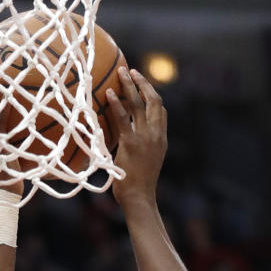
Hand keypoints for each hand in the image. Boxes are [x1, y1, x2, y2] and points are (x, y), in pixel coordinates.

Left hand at [106, 67, 166, 208]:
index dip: (152, 95)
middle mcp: (156, 134)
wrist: (139, 199)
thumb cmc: (138, 186)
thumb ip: (141, 148)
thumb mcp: (145, 163)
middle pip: (154, 100)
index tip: (141, 84)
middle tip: (131, 71)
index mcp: (161, 139)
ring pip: (139, 104)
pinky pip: (123, 118)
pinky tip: (109, 94)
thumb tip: (126, 142)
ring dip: (129, 86)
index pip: (160, 111)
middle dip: (143, 83)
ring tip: (120, 72)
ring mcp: (145, 138)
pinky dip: (116, 104)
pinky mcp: (131, 143)